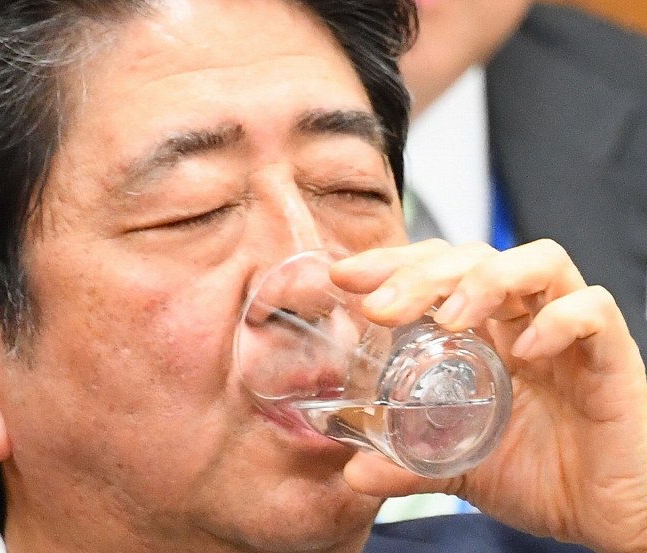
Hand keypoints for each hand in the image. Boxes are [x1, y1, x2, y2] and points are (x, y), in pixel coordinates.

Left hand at [330, 239, 646, 552]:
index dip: (391, 263)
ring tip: (451, 320)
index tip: (344, 276)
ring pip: (538, 261)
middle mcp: (523, 318)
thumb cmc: (539, 474)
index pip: (437, 269)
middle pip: (476, 257)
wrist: (608, 515)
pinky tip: (525, 354)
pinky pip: (593, 310)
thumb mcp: (461, 467)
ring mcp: (569, 331)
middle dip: (422, 273)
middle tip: (379, 307)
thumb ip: (410, 465)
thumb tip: (354, 474)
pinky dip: (557, 321)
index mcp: (484, 330)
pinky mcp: (612, 355)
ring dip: (487, 281)